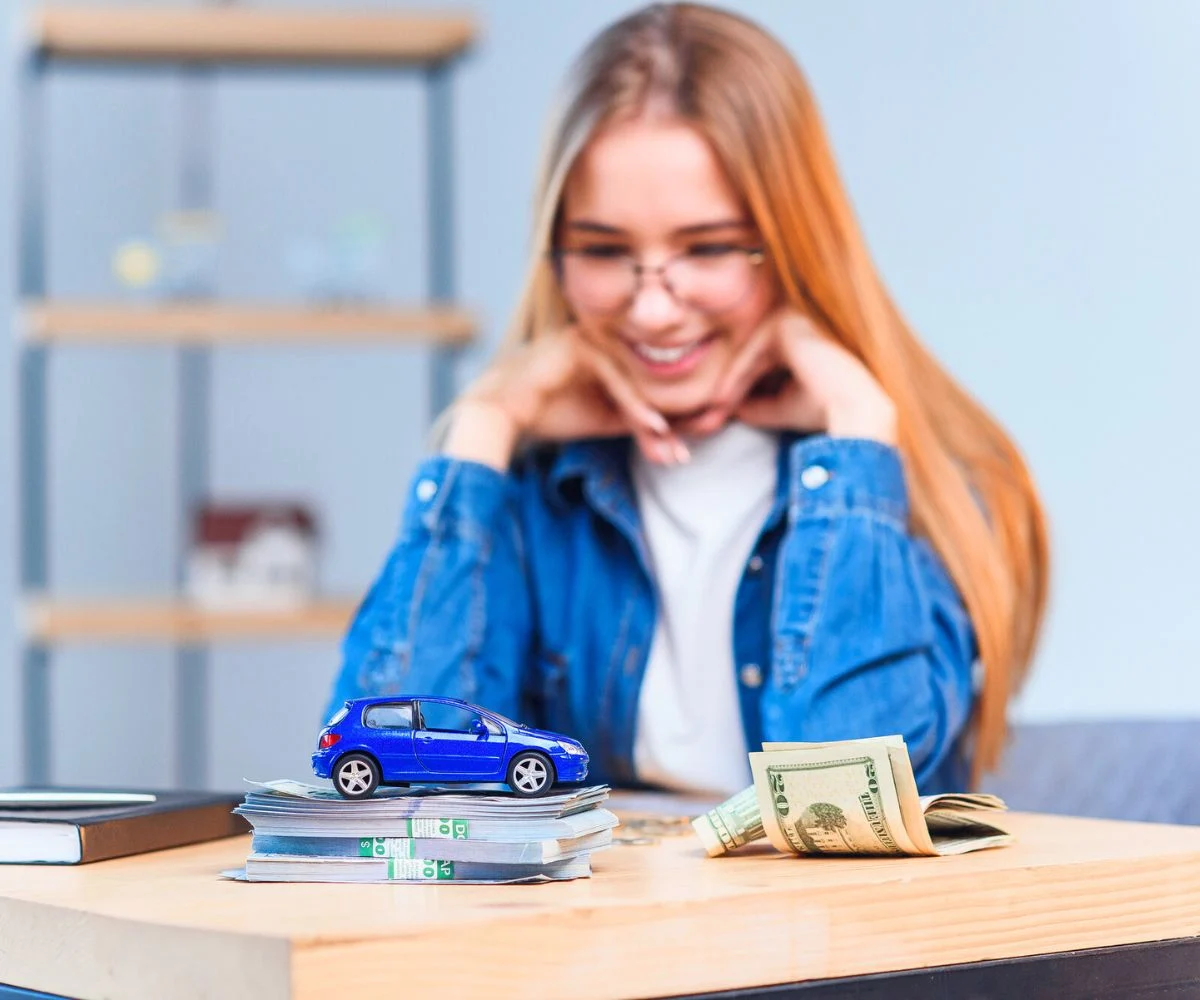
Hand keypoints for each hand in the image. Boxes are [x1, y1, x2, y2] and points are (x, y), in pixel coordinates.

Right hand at [444, 328, 688, 469]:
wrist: (503, 411)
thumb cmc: (551, 412)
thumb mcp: (605, 419)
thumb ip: (636, 421)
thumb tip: (675, 442)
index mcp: (614, 350)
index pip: (648, 385)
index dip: (667, 418)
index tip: (681, 451)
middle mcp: (606, 337)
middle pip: (645, 382)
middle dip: (665, 422)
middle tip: (680, 454)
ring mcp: (593, 336)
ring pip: (634, 379)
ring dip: (653, 415)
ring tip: (669, 445)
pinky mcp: (580, 343)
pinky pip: (616, 375)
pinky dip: (635, 402)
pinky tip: (653, 424)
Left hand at [680, 308, 896, 443]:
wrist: (852, 412)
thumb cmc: (822, 410)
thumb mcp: (780, 406)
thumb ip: (755, 403)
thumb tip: (731, 408)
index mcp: (798, 337)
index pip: (755, 361)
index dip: (735, 388)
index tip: (715, 414)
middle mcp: (797, 321)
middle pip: (748, 354)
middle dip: (727, 384)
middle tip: (707, 412)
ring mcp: (794, 316)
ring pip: (746, 352)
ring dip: (728, 381)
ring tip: (713, 408)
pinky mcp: (788, 322)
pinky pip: (752, 350)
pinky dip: (736, 374)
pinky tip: (722, 398)